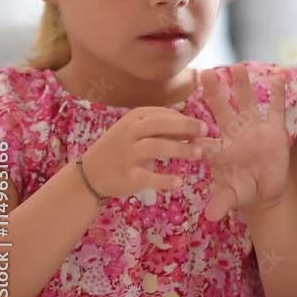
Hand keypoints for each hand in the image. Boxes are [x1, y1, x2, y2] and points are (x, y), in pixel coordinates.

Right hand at [80, 106, 207, 198]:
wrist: (90, 174)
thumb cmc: (123, 148)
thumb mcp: (139, 131)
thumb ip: (164, 126)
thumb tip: (192, 119)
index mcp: (135, 118)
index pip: (163, 114)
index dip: (184, 119)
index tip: (203, 126)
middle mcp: (130, 132)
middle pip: (159, 124)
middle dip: (184, 125)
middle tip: (206, 130)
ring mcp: (128, 153)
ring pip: (155, 147)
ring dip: (179, 149)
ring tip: (199, 153)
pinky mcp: (127, 175)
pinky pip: (147, 177)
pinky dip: (163, 180)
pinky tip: (179, 182)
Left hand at [198, 65, 289, 221]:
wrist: (266, 191)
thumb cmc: (244, 191)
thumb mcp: (232, 197)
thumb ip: (222, 203)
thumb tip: (210, 217)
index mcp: (221, 149)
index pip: (206, 138)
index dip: (197, 130)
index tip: (188, 119)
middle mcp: (235, 133)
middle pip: (222, 109)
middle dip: (214, 92)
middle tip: (205, 73)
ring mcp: (255, 128)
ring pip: (247, 102)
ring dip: (242, 85)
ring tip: (236, 66)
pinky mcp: (274, 130)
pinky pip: (276, 109)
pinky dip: (278, 94)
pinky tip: (278, 76)